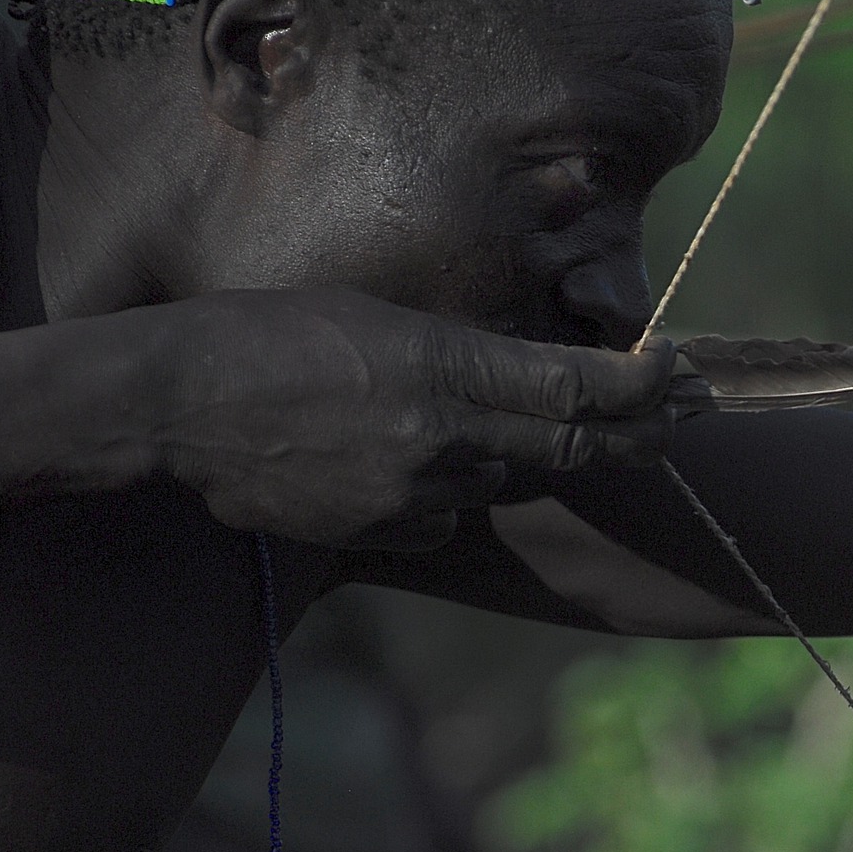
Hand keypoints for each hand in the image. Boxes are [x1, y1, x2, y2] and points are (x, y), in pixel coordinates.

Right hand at [154, 288, 672, 548]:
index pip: (573, 387)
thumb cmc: (267, 334)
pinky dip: (439, 493)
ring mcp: (412, 492)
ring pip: (498, 481)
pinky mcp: (379, 531)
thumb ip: (455, 357)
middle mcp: (441, 435)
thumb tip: (519, 385)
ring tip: (442, 416)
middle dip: (634, 435)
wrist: (173, 403)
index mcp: (442, 364)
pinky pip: (443, 517)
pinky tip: (382, 459)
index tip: (675, 372)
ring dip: (504, 455)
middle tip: (679, 422)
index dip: (639, 385)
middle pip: (568, 448)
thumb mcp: (375, 319)